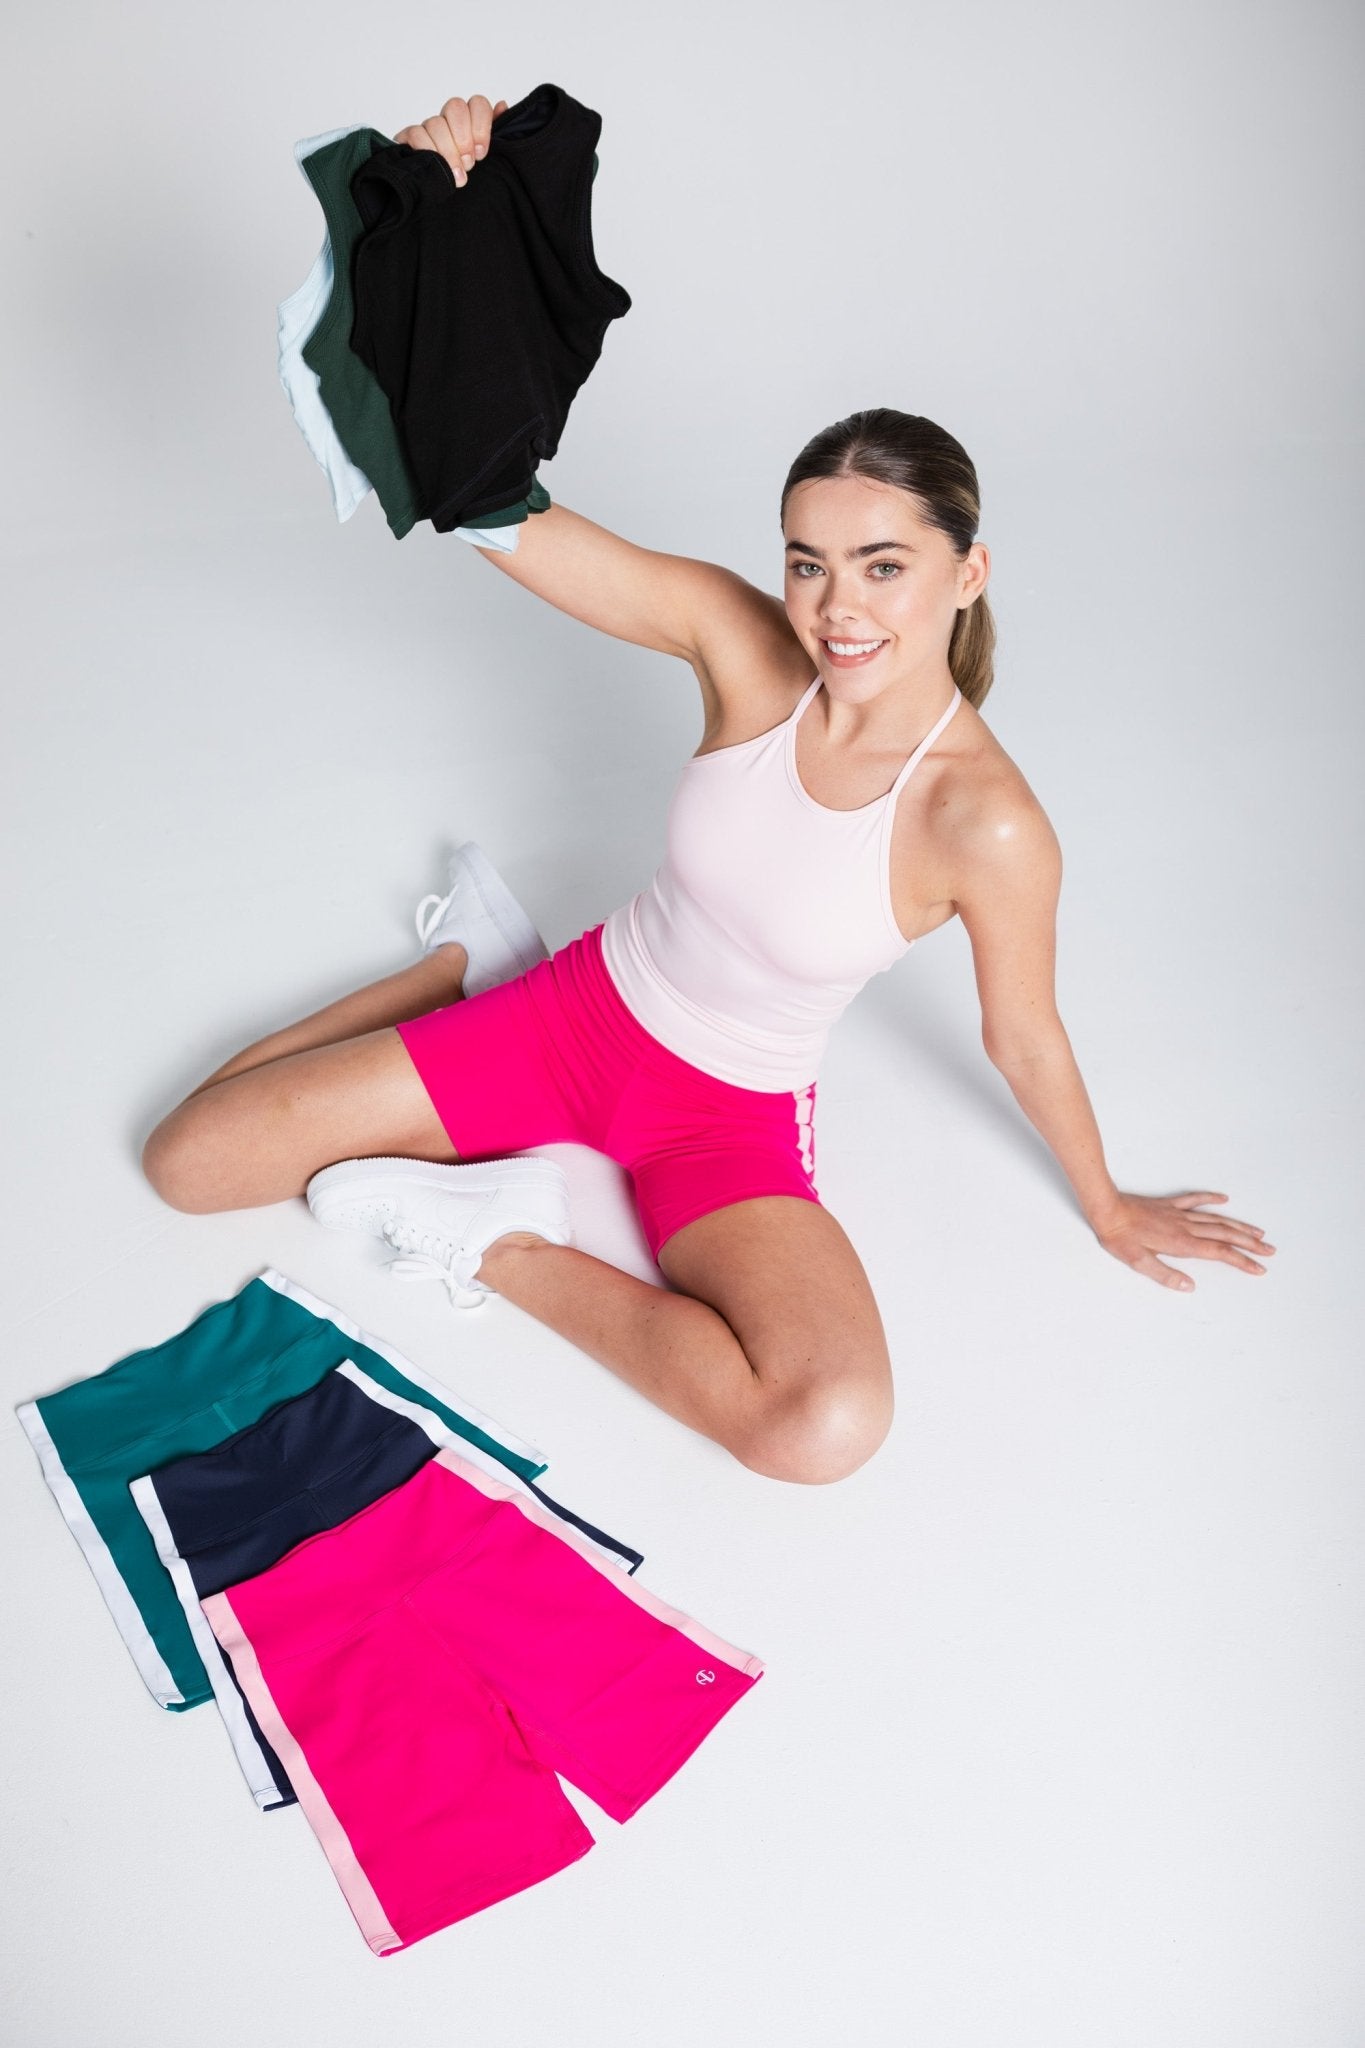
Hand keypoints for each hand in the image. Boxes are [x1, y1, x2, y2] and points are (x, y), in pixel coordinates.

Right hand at [395, 95, 509, 187]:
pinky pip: (417, 133)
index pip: (477, 104)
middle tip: (468, 163)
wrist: (440, 198)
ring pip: (436, 123)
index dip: (481, 126)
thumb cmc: (464, 174)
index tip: (481, 152)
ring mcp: (429, 126)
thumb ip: (495, 131)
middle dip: (463, 138)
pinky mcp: (410, 136)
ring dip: (448, 151)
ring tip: (455, 174)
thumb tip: (502, 106)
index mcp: (470, 120)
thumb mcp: (485, 156)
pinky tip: (435, 166)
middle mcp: (449, 119)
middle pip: (455, 107)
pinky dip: (427, 150)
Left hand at [1092, 1190, 1275, 1291]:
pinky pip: (1195, 1200)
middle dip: (1250, 1244)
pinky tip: (1224, 1199)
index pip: (1220, 1253)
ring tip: (1258, 1232)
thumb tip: (1189, 1286)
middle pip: (1225, 1235)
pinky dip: (1211, 1199)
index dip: (1242, 1261)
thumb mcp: (1139, 1263)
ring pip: (1216, 1219)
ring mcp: (1179, 1214)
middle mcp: (1186, 1227)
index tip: (1259, 1268)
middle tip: (1270, 1251)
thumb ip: (1165, 1275)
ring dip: (1239, 1226)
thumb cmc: (1120, 1238)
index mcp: (1182, 1244)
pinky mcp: (1169, 1205)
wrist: (1107, 1210)